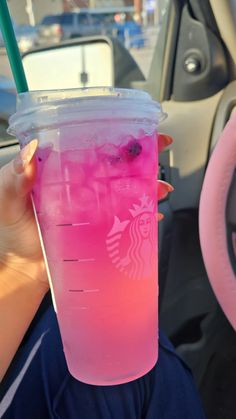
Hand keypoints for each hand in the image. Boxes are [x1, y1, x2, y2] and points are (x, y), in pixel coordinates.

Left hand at [0, 134, 172, 286]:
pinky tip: (153, 215)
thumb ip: (15, 176)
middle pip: (116, 167)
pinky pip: (126, 221)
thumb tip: (31, 149)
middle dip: (141, 158)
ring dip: (147, 188)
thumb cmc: (12, 230)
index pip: (91, 147)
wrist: (22, 268)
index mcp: (63, 173)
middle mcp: (82, 187)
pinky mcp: (100, 230)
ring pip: (126, 192)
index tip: (134, 128)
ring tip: (160, 188)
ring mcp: (94, 209)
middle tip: (159, 152)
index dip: (112, 136)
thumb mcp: (8, 198)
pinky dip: (142, 217)